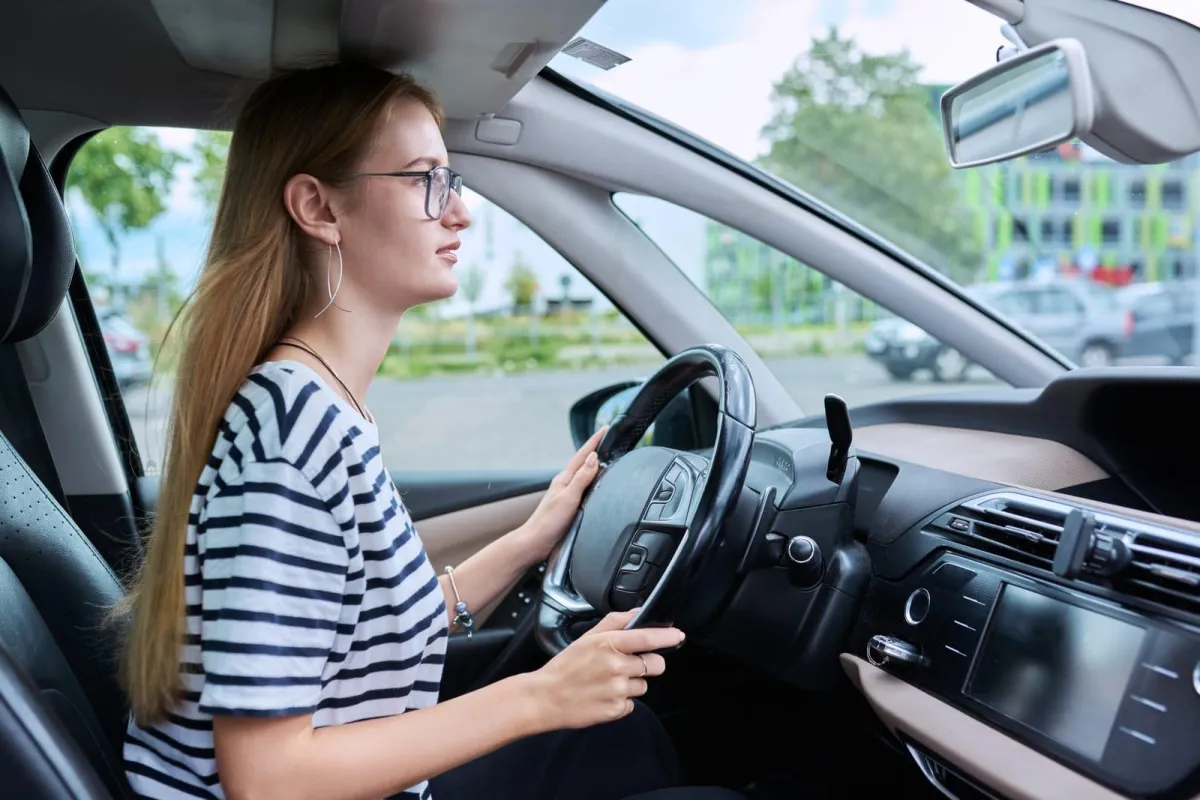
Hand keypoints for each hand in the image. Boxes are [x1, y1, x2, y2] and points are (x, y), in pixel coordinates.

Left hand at [520, 426, 606, 561]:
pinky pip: (582, 486)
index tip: (605, 429)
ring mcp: (566, 494)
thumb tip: (593, 457)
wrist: (536, 542)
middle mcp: (565, 483)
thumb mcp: (569, 497)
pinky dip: (590, 480)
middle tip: (606, 438)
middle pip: (582, 461)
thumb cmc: (549, 521)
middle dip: (595, 449)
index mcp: (565, 478)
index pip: (582, 455)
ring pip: (582, 474)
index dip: (594, 441)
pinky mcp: (568, 505)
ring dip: (592, 464)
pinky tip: (594, 484)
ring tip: (603, 456)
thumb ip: (582, 477)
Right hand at [530, 609, 683, 730]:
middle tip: (629, 664)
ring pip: (644, 685)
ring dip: (632, 683)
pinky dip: (623, 700)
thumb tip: (638, 612)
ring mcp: (618, 690)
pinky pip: (633, 703)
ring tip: (608, 682)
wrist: (545, 698)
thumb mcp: (587, 637)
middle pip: (656, 664)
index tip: (678, 635)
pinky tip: (605, 695)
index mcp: (609, 645)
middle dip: (649, 663)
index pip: (648, 638)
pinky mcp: (617, 710)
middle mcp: (616, 667)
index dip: (667, 636)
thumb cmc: (565, 667)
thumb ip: (615, 622)